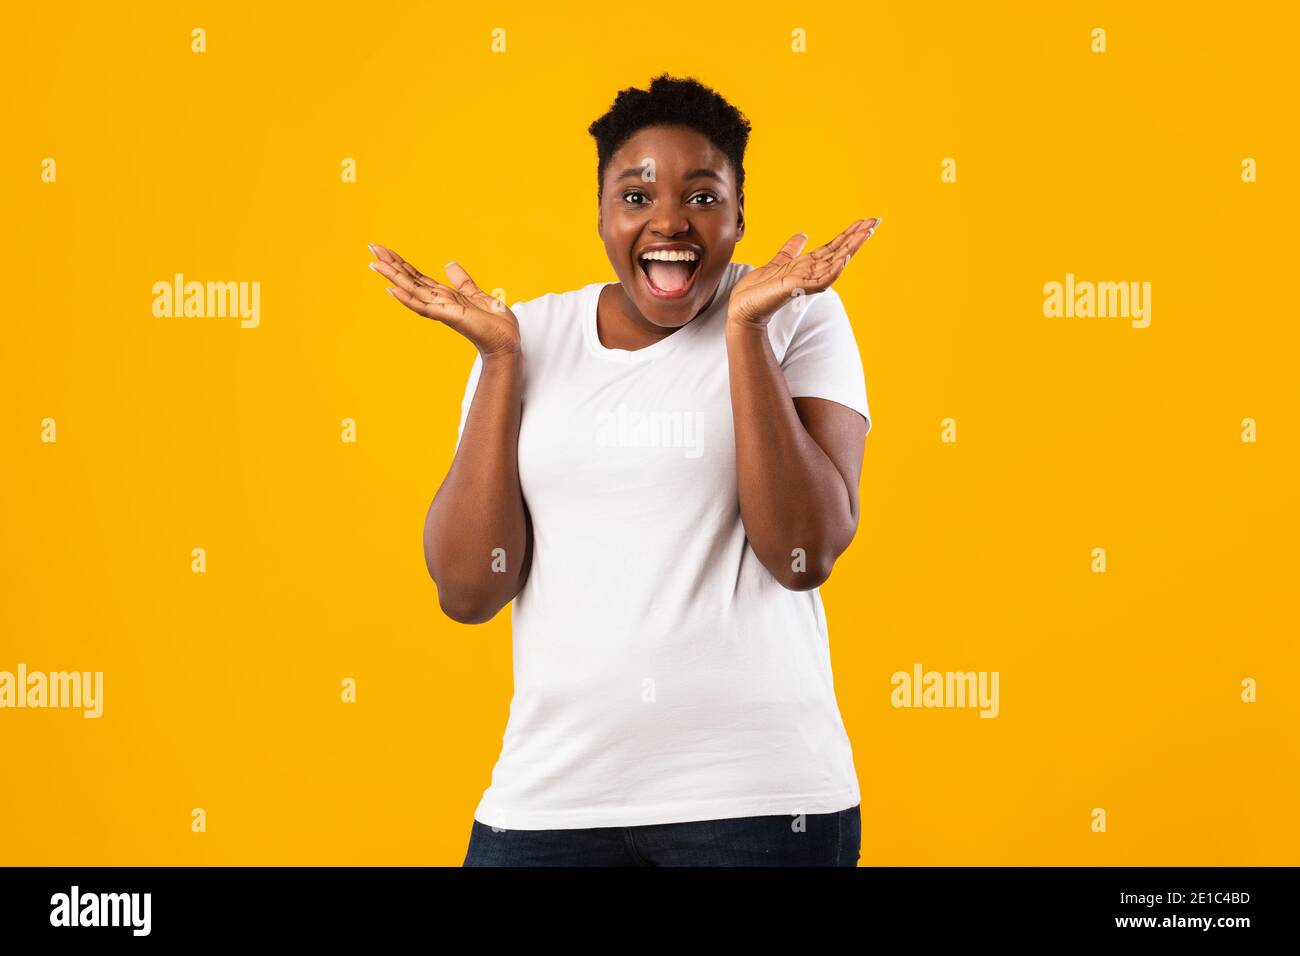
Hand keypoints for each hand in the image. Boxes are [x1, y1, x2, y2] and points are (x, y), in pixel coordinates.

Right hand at [368, 243, 520, 358]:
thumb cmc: (494, 323)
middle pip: (410, 280)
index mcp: (444, 296)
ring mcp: (442, 310)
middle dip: (391, 265)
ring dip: (393, 277)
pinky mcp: (451, 316)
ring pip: (412, 291)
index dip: (401, 263)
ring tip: (375, 264)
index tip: (384, 250)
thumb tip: (449, 264)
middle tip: (372, 248)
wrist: (508, 342)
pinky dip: (408, 299)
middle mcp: (439, 302)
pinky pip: (425, 307)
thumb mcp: (476, 294)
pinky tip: (393, 289)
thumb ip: (461, 281)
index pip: (417, 277)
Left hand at [726, 218, 880, 329]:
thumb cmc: (759, 288)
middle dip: (856, 237)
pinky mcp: (796, 289)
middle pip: (839, 252)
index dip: (848, 234)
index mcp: (807, 265)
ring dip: (850, 248)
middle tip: (874, 222)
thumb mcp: (778, 261)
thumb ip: (791, 249)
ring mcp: (805, 281)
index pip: (833, 246)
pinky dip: (833, 270)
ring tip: (865, 234)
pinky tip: (843, 259)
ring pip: (834, 263)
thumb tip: (803, 234)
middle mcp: (810, 272)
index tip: (864, 221)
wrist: (743, 306)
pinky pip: (820, 280)